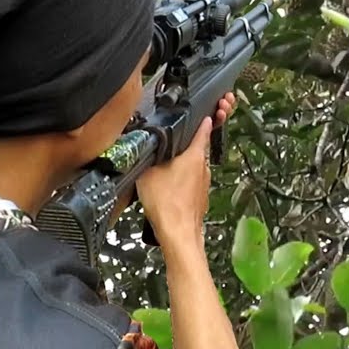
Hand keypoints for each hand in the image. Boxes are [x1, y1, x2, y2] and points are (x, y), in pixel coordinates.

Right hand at [136, 93, 236, 244]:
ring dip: (182, 168)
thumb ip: (148, 156)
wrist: (178, 232)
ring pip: (193, 169)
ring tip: (164, 173)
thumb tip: (144, 148)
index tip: (204, 115)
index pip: (202, 131)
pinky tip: (168, 191)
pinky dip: (182, 184)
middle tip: (170, 148)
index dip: (202, 122)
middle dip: (185, 148)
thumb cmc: (166, 203)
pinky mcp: (201, 198)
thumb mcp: (148, 171)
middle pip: (196, 151)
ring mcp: (204, 184)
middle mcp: (204, 168)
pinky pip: (191, 185)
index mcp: (194, 156)